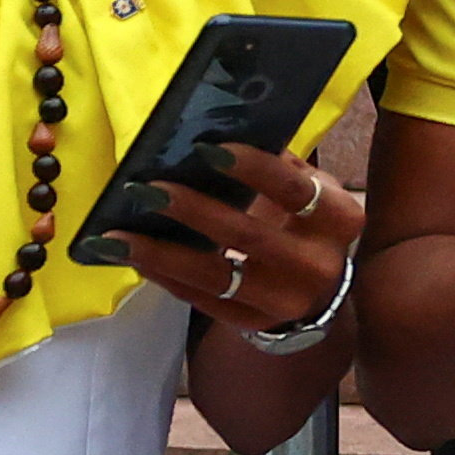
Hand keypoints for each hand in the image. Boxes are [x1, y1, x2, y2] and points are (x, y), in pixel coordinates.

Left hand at [123, 143, 359, 332]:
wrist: (320, 291)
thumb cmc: (308, 225)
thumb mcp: (312, 192)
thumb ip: (280, 167)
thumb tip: (217, 132)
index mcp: (338, 220)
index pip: (294, 191)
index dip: (252, 168)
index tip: (205, 148)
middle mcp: (318, 264)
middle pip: (248, 234)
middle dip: (191, 210)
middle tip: (145, 189)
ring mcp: (285, 300)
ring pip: (217, 275)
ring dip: (161, 253)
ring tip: (116, 235)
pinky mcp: (253, 322)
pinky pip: (200, 298)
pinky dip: (164, 275)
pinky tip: (134, 256)